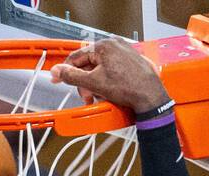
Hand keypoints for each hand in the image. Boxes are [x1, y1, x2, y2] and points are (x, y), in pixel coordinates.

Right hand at [49, 38, 169, 113]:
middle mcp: (114, 45)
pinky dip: (106, 81)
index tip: (58, 79)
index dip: (66, 71)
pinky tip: (108, 92)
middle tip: (86, 96)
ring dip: (95, 84)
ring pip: (99, 68)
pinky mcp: (130, 61)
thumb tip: (58, 71)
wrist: (150, 96)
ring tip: (99, 96)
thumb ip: (72, 76)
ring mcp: (123, 52)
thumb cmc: (128, 87)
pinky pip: (111, 70)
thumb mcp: (93, 83)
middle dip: (85, 83)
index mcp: (104, 45)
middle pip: (88, 64)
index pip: (77, 57)